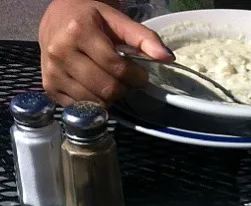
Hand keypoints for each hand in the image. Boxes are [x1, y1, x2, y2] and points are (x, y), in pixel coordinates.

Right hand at [39, 0, 173, 105]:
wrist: (57, 20)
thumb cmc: (90, 19)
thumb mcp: (117, 21)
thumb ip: (143, 38)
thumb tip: (167, 57)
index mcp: (78, 31)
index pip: (117, 68)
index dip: (135, 76)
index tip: (141, 75)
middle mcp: (60, 52)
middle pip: (106, 88)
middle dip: (124, 89)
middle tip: (126, 81)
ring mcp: (53, 72)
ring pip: (94, 102)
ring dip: (110, 99)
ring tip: (111, 83)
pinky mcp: (50, 87)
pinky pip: (80, 108)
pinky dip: (94, 103)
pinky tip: (95, 89)